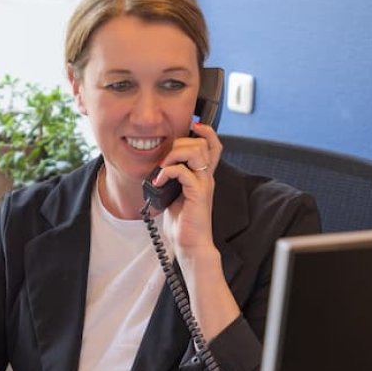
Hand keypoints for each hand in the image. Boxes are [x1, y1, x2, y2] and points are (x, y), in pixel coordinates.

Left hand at [151, 120, 221, 254]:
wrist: (190, 244)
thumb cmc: (183, 223)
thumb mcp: (175, 194)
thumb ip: (172, 179)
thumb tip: (158, 167)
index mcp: (202, 176)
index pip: (213, 145)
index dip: (206, 131)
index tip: (191, 127)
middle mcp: (206, 177)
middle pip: (202, 143)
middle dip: (179, 143)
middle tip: (163, 158)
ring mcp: (203, 184)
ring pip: (196, 151)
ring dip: (174, 153)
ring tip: (162, 167)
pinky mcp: (198, 194)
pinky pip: (183, 172)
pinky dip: (167, 172)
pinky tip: (158, 181)